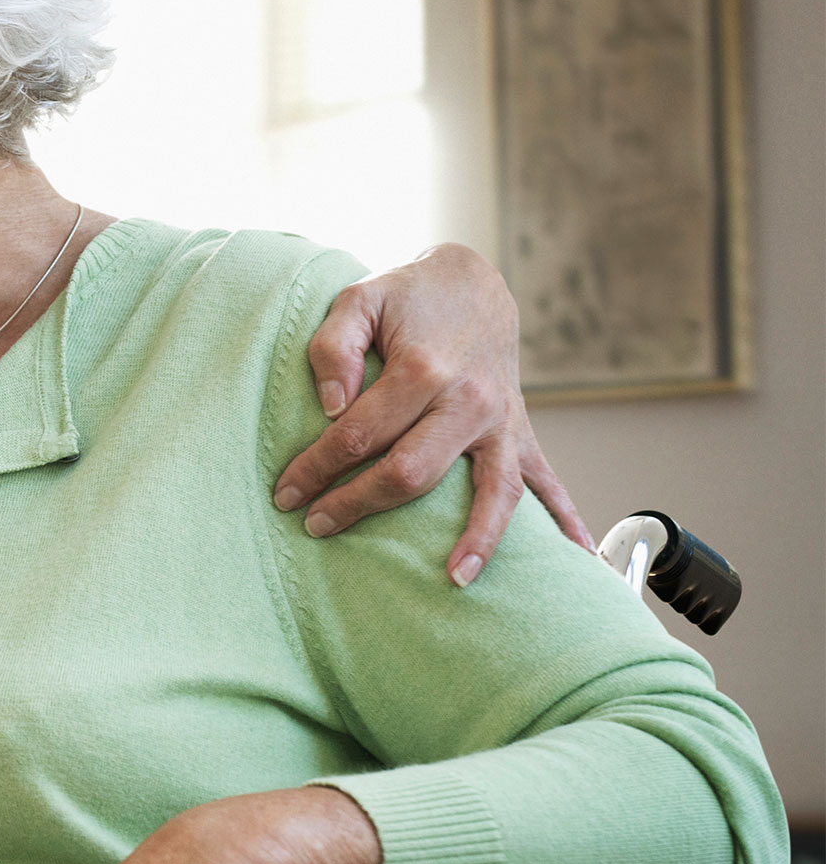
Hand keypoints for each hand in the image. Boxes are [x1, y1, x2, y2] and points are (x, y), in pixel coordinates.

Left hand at [272, 243, 590, 584]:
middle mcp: (469, 400)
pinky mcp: (520, 431)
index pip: (359, 434)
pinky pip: (546, 482)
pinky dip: (566, 520)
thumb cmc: (404, 299)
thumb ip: (334, 347)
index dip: (316, 467)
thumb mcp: (357, 300)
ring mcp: (501, 421)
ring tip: (454, 580)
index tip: (286, 493)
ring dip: (475, 539)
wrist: (471, 283)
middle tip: (315, 526)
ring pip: (493, 491)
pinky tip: (578, 559)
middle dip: (358, 505)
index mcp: (423, 369)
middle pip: (412, 472)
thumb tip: (331, 407)